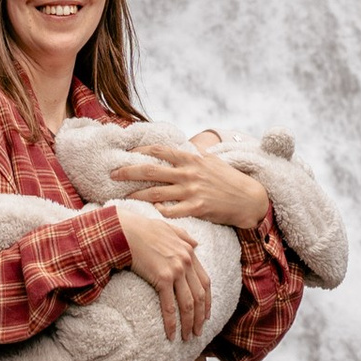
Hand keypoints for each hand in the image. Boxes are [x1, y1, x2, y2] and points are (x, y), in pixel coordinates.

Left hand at [110, 141, 268, 233]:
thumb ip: (193, 155)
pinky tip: (147, 212)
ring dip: (136, 194)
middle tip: (112, 174)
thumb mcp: (211, 160)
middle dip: (128, 171)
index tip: (126, 153)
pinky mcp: (197, 207)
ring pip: (156, 192)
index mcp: (191, 159)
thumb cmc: (228, 178)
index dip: (140, 150)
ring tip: (122, 195)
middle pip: (151, 170)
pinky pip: (171, 210)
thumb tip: (180, 148)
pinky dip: (158, 211)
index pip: (160, 150)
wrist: (248, 198)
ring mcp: (192, 190)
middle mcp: (189, 172)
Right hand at [117, 201, 212, 342]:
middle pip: (199, 296)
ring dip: (189, 323)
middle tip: (198, 332)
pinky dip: (172, 322)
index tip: (205, 315)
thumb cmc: (142, 228)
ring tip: (187, 337)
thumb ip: (184, 236)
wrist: (125, 230)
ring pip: (188, 304)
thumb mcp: (168, 227)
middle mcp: (186, 261)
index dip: (207, 301)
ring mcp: (176, 270)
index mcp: (189, 252)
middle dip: (200, 317)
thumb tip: (196, 244)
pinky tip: (171, 334)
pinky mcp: (163, 278)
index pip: (205, 282)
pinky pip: (170, 305)